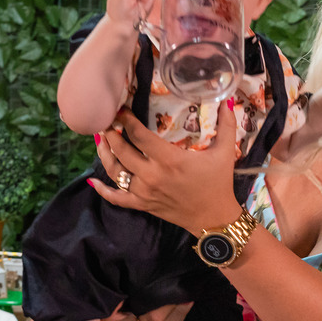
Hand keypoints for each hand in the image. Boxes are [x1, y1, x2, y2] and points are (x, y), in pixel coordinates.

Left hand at [90, 102, 241, 234]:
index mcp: (170, 160)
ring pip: (115, 172)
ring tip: (100, 139)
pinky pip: (117, 198)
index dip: (126, 121)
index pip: (139, 136)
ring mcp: (145, 192)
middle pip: (122, 151)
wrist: (214, 218)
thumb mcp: (225, 152)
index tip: (120, 110)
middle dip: (110, 133)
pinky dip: (103, 191)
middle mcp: (152, 175)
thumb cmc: (219, 183)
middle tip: (105, 120)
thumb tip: (228, 101)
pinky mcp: (143, 205)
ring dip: (104, 154)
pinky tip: (93, 181)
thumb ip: (227, 125)